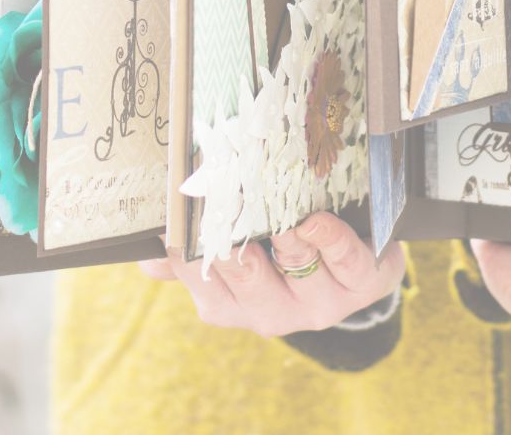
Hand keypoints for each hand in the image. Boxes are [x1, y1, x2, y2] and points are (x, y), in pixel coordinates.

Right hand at [140, 212, 405, 337]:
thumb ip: (193, 251)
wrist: (356, 262)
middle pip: (244, 275)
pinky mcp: (362, 284)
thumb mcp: (238, 249)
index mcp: (229, 302)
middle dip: (234, 241)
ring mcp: (318, 301)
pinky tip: (318, 221)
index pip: (196, 270)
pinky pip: (346, 262)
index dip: (189, 237)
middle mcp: (271, 311)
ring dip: (287, 238)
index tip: (183, 201)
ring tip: (280, 212)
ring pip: (296, 265)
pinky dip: (332, 240)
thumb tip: (147, 252)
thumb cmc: (282, 250)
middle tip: (226, 200)